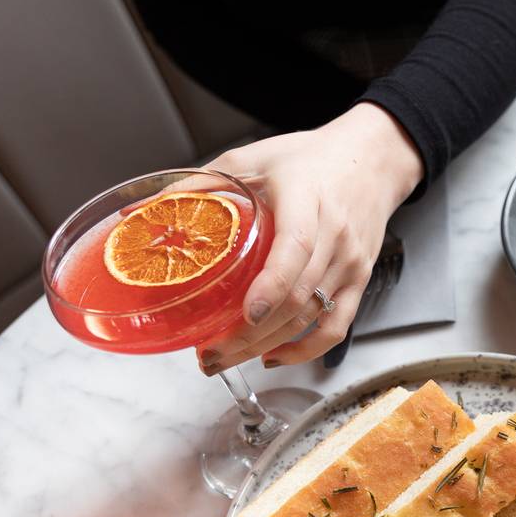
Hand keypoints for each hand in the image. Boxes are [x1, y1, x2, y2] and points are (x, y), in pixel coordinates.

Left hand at [195, 103, 421, 372]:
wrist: (370, 161)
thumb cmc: (311, 159)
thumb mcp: (253, 158)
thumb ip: (203, 184)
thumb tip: (144, 212)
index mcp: (307, 202)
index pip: (296, 250)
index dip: (272, 286)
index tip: (245, 314)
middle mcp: (335, 237)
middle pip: (297, 299)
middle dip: (250, 335)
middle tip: (209, 353)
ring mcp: (350, 263)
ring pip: (310, 318)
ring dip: (266, 346)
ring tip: (227, 358)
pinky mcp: (358, 280)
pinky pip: (336, 327)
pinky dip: (306, 350)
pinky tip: (274, 355)